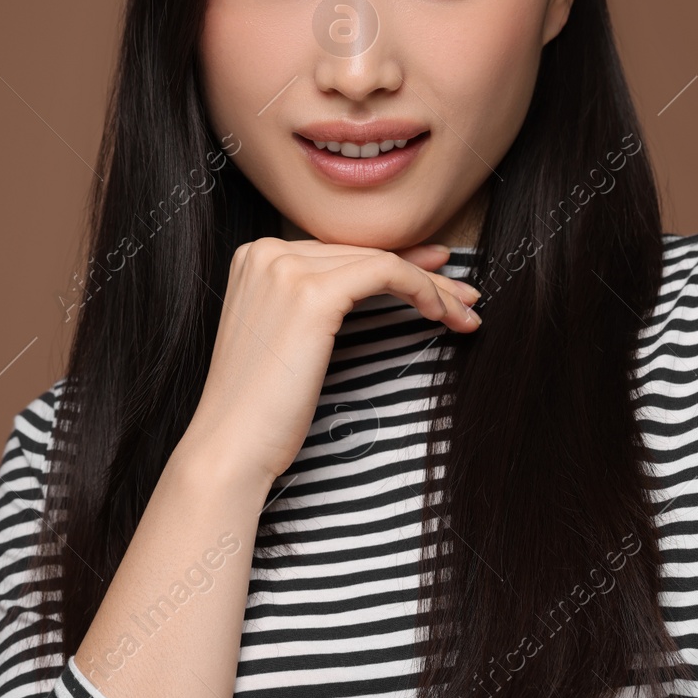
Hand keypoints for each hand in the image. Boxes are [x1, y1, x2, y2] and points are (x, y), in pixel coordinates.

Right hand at [178, 236, 481, 489]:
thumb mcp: (284, 338)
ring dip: (432, 288)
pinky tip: (443, 315)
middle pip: (361, 253)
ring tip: (465, 314)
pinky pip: (384, 274)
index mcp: (254, 257)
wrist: (232, 445)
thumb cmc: (261, 408)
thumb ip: (312, 301)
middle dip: (421, 275)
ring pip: (380, 261)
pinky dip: (422, 290)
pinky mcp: (311, 293)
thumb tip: (375, 283)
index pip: (339, 253)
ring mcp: (284, 268)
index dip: (394, 264)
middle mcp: (265, 251)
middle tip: (464, 298)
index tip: (436, 282)